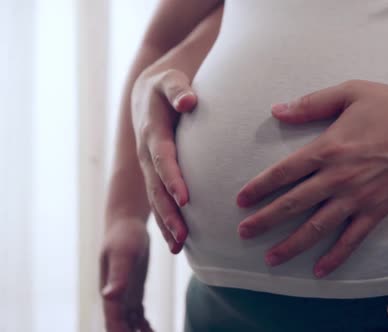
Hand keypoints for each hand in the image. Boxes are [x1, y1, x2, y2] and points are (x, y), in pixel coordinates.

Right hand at [100, 218, 151, 331]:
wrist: (127, 224)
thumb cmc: (124, 236)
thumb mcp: (123, 254)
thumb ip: (118, 274)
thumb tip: (109, 296)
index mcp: (109, 292)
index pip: (113, 322)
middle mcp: (115, 298)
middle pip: (120, 327)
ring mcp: (124, 296)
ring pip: (129, 325)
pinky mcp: (134, 292)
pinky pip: (138, 316)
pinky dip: (144, 327)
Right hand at [131, 68, 195, 252]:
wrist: (149, 93)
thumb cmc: (168, 84)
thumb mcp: (171, 79)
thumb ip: (178, 88)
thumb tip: (189, 100)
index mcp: (153, 132)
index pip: (162, 158)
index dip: (172, 178)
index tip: (185, 199)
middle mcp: (147, 153)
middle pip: (156, 187)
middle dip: (168, 212)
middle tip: (182, 236)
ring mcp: (148, 167)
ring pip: (155, 199)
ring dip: (166, 223)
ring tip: (179, 246)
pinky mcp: (154, 174)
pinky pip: (158, 200)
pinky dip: (166, 220)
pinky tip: (178, 242)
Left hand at [235, 79, 387, 276]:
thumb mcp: (350, 92)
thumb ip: (311, 103)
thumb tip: (277, 110)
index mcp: (328, 149)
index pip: (283, 173)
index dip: (259, 188)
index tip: (241, 200)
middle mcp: (338, 178)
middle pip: (293, 204)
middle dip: (265, 221)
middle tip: (243, 233)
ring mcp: (358, 198)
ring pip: (317, 228)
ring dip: (291, 244)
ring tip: (271, 258)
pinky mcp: (377, 211)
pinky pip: (352, 239)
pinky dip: (335, 257)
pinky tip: (320, 270)